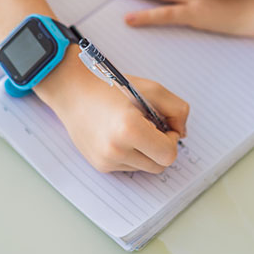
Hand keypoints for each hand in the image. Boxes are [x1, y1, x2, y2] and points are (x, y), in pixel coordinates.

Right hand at [42, 56, 188, 172]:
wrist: (72, 90)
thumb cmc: (111, 86)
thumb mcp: (151, 89)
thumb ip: (177, 110)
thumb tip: (181, 133)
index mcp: (129, 129)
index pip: (168, 154)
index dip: (172, 139)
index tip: (163, 125)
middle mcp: (116, 150)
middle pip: (159, 166)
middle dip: (161, 147)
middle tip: (150, 126)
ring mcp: (106, 160)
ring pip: (144, 167)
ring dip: (146, 151)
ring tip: (132, 128)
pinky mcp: (100, 165)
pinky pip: (128, 166)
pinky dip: (131, 153)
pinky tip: (119, 135)